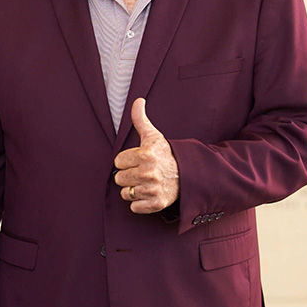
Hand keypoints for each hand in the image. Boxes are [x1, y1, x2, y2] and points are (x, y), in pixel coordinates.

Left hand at [113, 98, 178, 212]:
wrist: (188, 173)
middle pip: (119, 178)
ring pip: (126, 193)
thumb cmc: (166, 154)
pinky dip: (139, 203)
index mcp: (145, 155)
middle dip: (128, 175)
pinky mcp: (157, 204)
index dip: (126, 161)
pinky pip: (134, 207)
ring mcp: (153, 190)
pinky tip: (149, 194)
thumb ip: (140, 119)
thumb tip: (138, 100)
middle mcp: (149, 173)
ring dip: (133, 189)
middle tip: (141, 172)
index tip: (137, 160)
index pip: (118, 162)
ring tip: (145, 183)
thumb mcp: (153, 135)